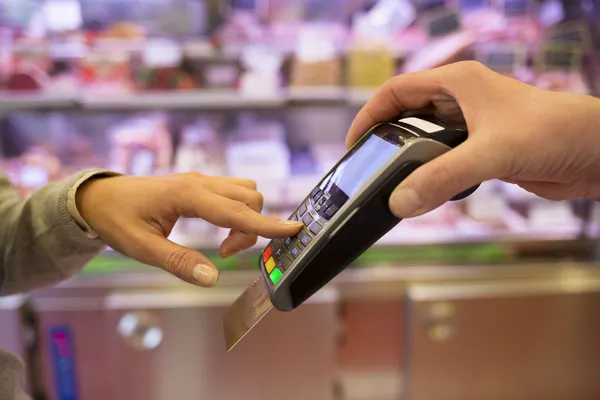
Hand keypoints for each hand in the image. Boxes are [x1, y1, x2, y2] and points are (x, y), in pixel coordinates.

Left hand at [76, 172, 302, 286]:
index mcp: (187, 194)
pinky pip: (234, 192)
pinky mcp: (200, 184)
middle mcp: (200, 182)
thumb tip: (212, 277)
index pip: (236, 211)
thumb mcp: (141, 247)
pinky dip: (238, 212)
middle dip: (250, 228)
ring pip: (245, 192)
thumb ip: (178, 262)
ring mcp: (201, 180)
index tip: (294, 229)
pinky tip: (219, 229)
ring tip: (222, 243)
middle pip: (249, 198)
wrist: (99, 197)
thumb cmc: (117, 219)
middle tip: (224, 253)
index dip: (267, 224)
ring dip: (246, 218)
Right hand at [346, 61, 599, 217]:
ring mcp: (473, 126)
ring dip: (409, 161)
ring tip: (391, 184)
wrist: (596, 152)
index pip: (397, 91)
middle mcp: (461, 101)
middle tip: (368, 168)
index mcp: (457, 83)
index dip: (370, 114)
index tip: (353, 142)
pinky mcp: (484, 150)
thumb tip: (399, 202)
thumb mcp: (490, 153)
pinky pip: (445, 161)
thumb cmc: (553, 132)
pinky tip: (427, 192)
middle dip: (386, 139)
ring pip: (426, 141)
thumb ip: (442, 177)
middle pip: (407, 116)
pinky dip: (431, 175)